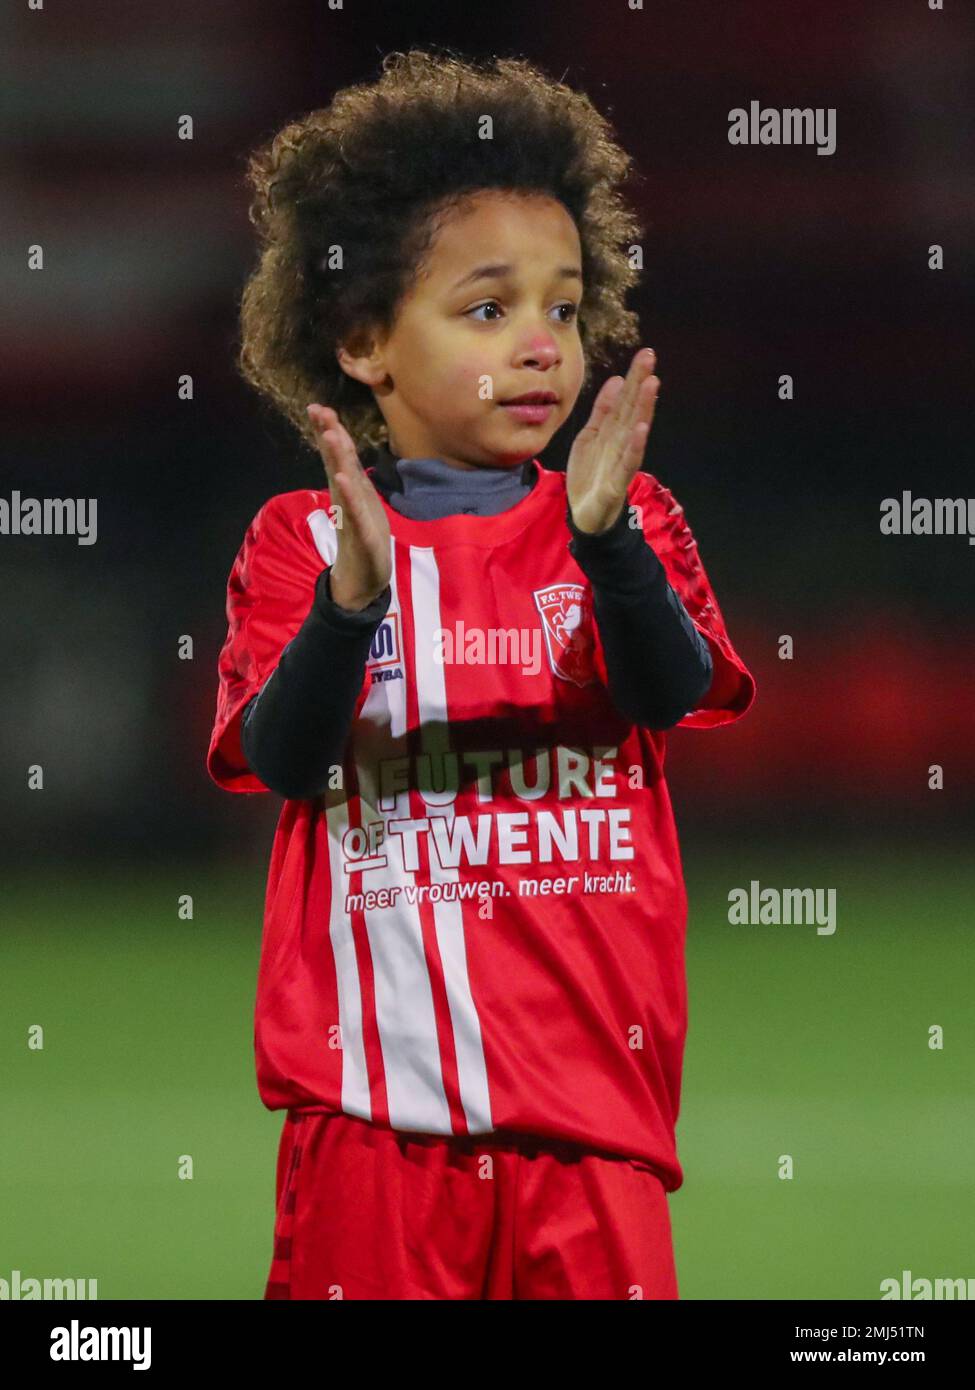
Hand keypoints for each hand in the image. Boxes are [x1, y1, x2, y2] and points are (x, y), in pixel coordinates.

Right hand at [306, 405, 391, 610]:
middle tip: (318, 411)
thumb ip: (350, 475)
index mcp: (348, 490)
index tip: (318, 407)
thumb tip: (341, 449)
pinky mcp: (361, 536)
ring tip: (331, 436)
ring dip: (337, 459)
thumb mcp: (360, 501)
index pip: (338, 456)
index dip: (329, 431)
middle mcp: (345, 499)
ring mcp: (352, 516)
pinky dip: (349, 497)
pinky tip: (342, 480)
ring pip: (345, 483)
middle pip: (337, 463)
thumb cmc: (362, 536)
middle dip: (329, 436)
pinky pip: (355, 514)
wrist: (362, 579)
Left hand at [565, 348, 659, 534]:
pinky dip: (635, 446)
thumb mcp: (590, 436)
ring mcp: (621, 462)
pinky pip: (627, 462)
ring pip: (634, 431)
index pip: (626, 400)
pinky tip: (641, 429)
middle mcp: (622, 443)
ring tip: (651, 384)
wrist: (585, 515)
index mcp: (614, 432)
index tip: (645, 354)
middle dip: (641, 384)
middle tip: (650, 357)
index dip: (634, 377)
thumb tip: (617, 380)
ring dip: (643, 408)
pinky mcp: (616, 482)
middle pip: (632, 410)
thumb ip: (602, 411)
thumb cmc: (590, 474)